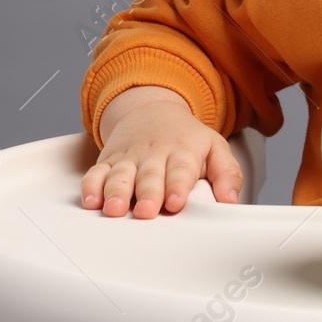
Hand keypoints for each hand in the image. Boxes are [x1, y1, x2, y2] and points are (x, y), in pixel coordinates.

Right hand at [81, 86, 243, 217]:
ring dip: (115, 192)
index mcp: (183, 151)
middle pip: (149, 175)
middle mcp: (154, 154)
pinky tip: (90, 201)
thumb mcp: (215, 148)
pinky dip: (91, 187)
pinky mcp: (108, 161)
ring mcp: (129, 158)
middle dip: (147, 193)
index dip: (178, 186)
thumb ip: (227, 174)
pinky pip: (96, 173)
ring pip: (120, 175)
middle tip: (146, 211)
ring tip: (114, 209)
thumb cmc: (187, 138)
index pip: (181, 169)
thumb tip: (232, 201)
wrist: (151, 110)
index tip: (175, 203)